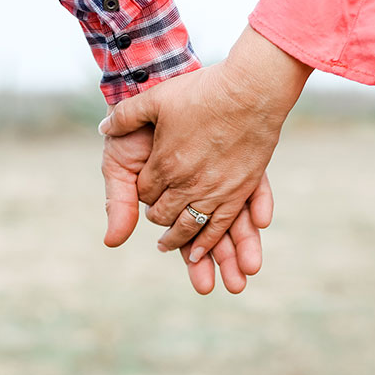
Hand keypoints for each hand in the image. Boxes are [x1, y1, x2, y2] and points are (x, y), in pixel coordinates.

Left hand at [99, 25, 312, 262]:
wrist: (251, 90)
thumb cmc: (202, 91)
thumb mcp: (156, 98)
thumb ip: (126, 115)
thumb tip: (103, 128)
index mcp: (164, 163)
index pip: (144, 193)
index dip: (143, 193)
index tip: (146, 190)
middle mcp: (188, 183)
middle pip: (164, 215)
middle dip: (158, 220)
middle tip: (156, 224)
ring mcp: (216, 190)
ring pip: (190, 227)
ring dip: (178, 241)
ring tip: (171, 249)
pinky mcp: (240, 191)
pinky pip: (220, 225)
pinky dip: (208, 242)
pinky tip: (199, 251)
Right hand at [101, 124, 272, 293]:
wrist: (156, 86)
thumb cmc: (134, 130)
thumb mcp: (119, 165)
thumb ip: (119, 202)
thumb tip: (112, 241)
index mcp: (173, 201)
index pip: (186, 237)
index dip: (194, 260)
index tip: (207, 285)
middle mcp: (200, 192)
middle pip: (215, 234)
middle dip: (224, 261)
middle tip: (234, 287)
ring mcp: (223, 176)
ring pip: (238, 217)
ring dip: (244, 244)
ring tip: (251, 271)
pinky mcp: (241, 157)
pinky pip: (255, 185)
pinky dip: (259, 202)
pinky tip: (262, 220)